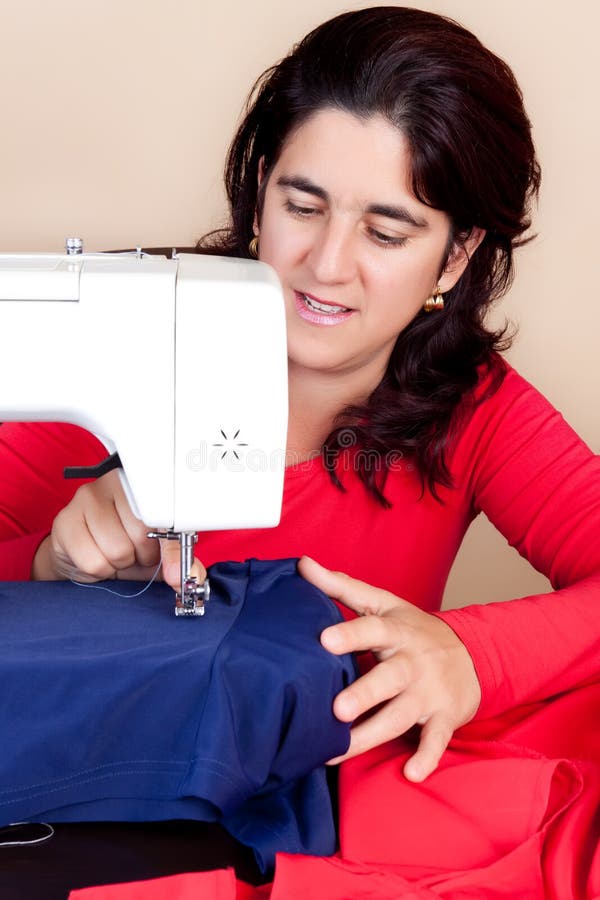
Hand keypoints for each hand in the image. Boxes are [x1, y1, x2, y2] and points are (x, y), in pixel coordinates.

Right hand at [31, 470, 205, 590]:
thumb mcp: (157, 553)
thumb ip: (178, 560)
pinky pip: (94, 561)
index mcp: (144, 485)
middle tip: (132, 552)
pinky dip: (99, 570)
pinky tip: (94, 556)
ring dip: (119, 564)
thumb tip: (188, 574)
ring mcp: (86, 498)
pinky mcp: (65, 520)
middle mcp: (114, 483)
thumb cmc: (122, 546)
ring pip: (118, 549)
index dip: (169, 547)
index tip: (169, 563)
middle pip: (141, 534)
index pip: (165, 515)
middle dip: (140, 556)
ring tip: (114, 554)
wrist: (80, 556)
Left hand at [298, 556, 480, 780]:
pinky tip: (412, 773)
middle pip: (388, 677)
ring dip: (374, 732)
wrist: (472, 656)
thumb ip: (342, 586)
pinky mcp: (444, 718)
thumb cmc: (413, 631)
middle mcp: (413, 662)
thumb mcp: (383, 604)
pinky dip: (428, 757)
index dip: (349, 634)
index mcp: (396, 631)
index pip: (372, 629)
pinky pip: (436, 741)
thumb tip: (302, 564)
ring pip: (401, 715)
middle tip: (337, 709)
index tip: (324, 640)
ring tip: (343, 749)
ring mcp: (429, 692)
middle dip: (364, 693)